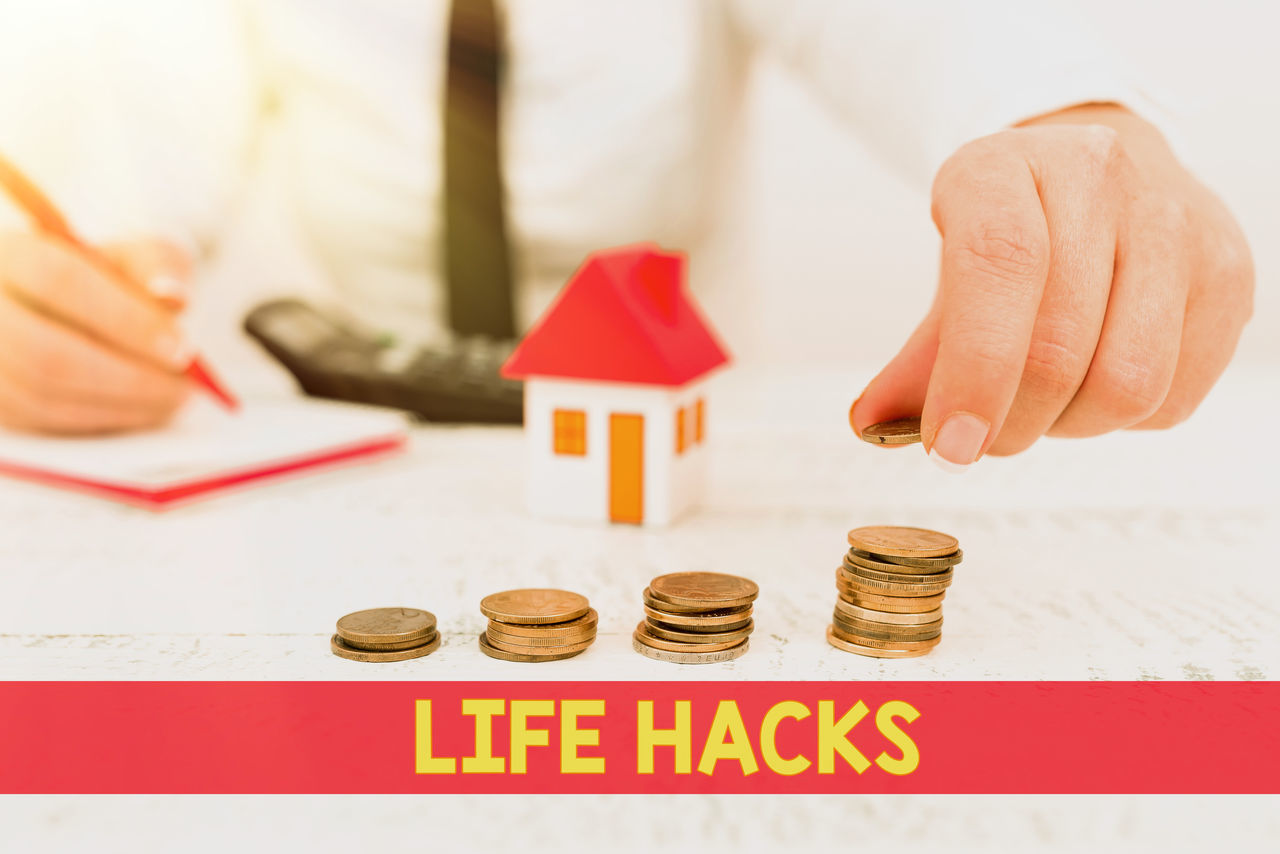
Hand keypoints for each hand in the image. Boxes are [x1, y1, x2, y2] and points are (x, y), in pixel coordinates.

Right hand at [0, 231, 193, 433]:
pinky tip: (143, 409)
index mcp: (11, 252)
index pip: (59, 280)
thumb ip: (160, 265)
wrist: (83, 306)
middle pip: (45, 350)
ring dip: (121, 404)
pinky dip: (103, 419)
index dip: (125, 318)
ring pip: (44, 393)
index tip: (182, 349)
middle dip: (128, 376)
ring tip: (173, 397)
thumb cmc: (114, 278)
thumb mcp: (140, 256)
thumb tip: (172, 295)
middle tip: (184, 385)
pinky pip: (46, 421)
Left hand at [850, 104, 1253, 465]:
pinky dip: (1122, 420)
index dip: (974, 369)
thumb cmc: (1009, 236)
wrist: (1097, 177)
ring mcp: (1175, 220)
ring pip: (1128, 382)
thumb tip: (872, 425)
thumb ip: (913, 361)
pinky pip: (1173, 397)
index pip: (999, 262)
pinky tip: (1095, 379)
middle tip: (982, 438)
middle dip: (1011, 423)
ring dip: (1070, 426)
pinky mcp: (1228, 272)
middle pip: (1061, 343)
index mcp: (1002, 164)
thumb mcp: (945, 278)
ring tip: (1044, 402)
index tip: (949, 447)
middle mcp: (1097, 174)